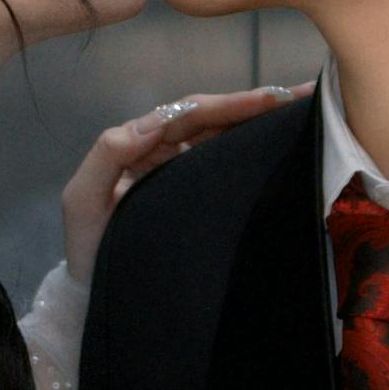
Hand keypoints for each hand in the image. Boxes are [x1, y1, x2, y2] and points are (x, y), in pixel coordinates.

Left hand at [62, 84, 303, 283]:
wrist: (97, 294)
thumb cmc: (89, 251)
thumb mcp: (83, 201)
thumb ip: (107, 156)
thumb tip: (151, 123)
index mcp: (140, 145)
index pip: (190, 115)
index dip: (229, 103)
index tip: (271, 99)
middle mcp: (164, 152)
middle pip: (215, 119)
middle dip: (256, 104)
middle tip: (304, 95)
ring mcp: (182, 174)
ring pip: (225, 138)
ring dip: (261, 121)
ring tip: (305, 111)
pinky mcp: (197, 197)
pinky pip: (226, 166)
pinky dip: (253, 150)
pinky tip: (284, 143)